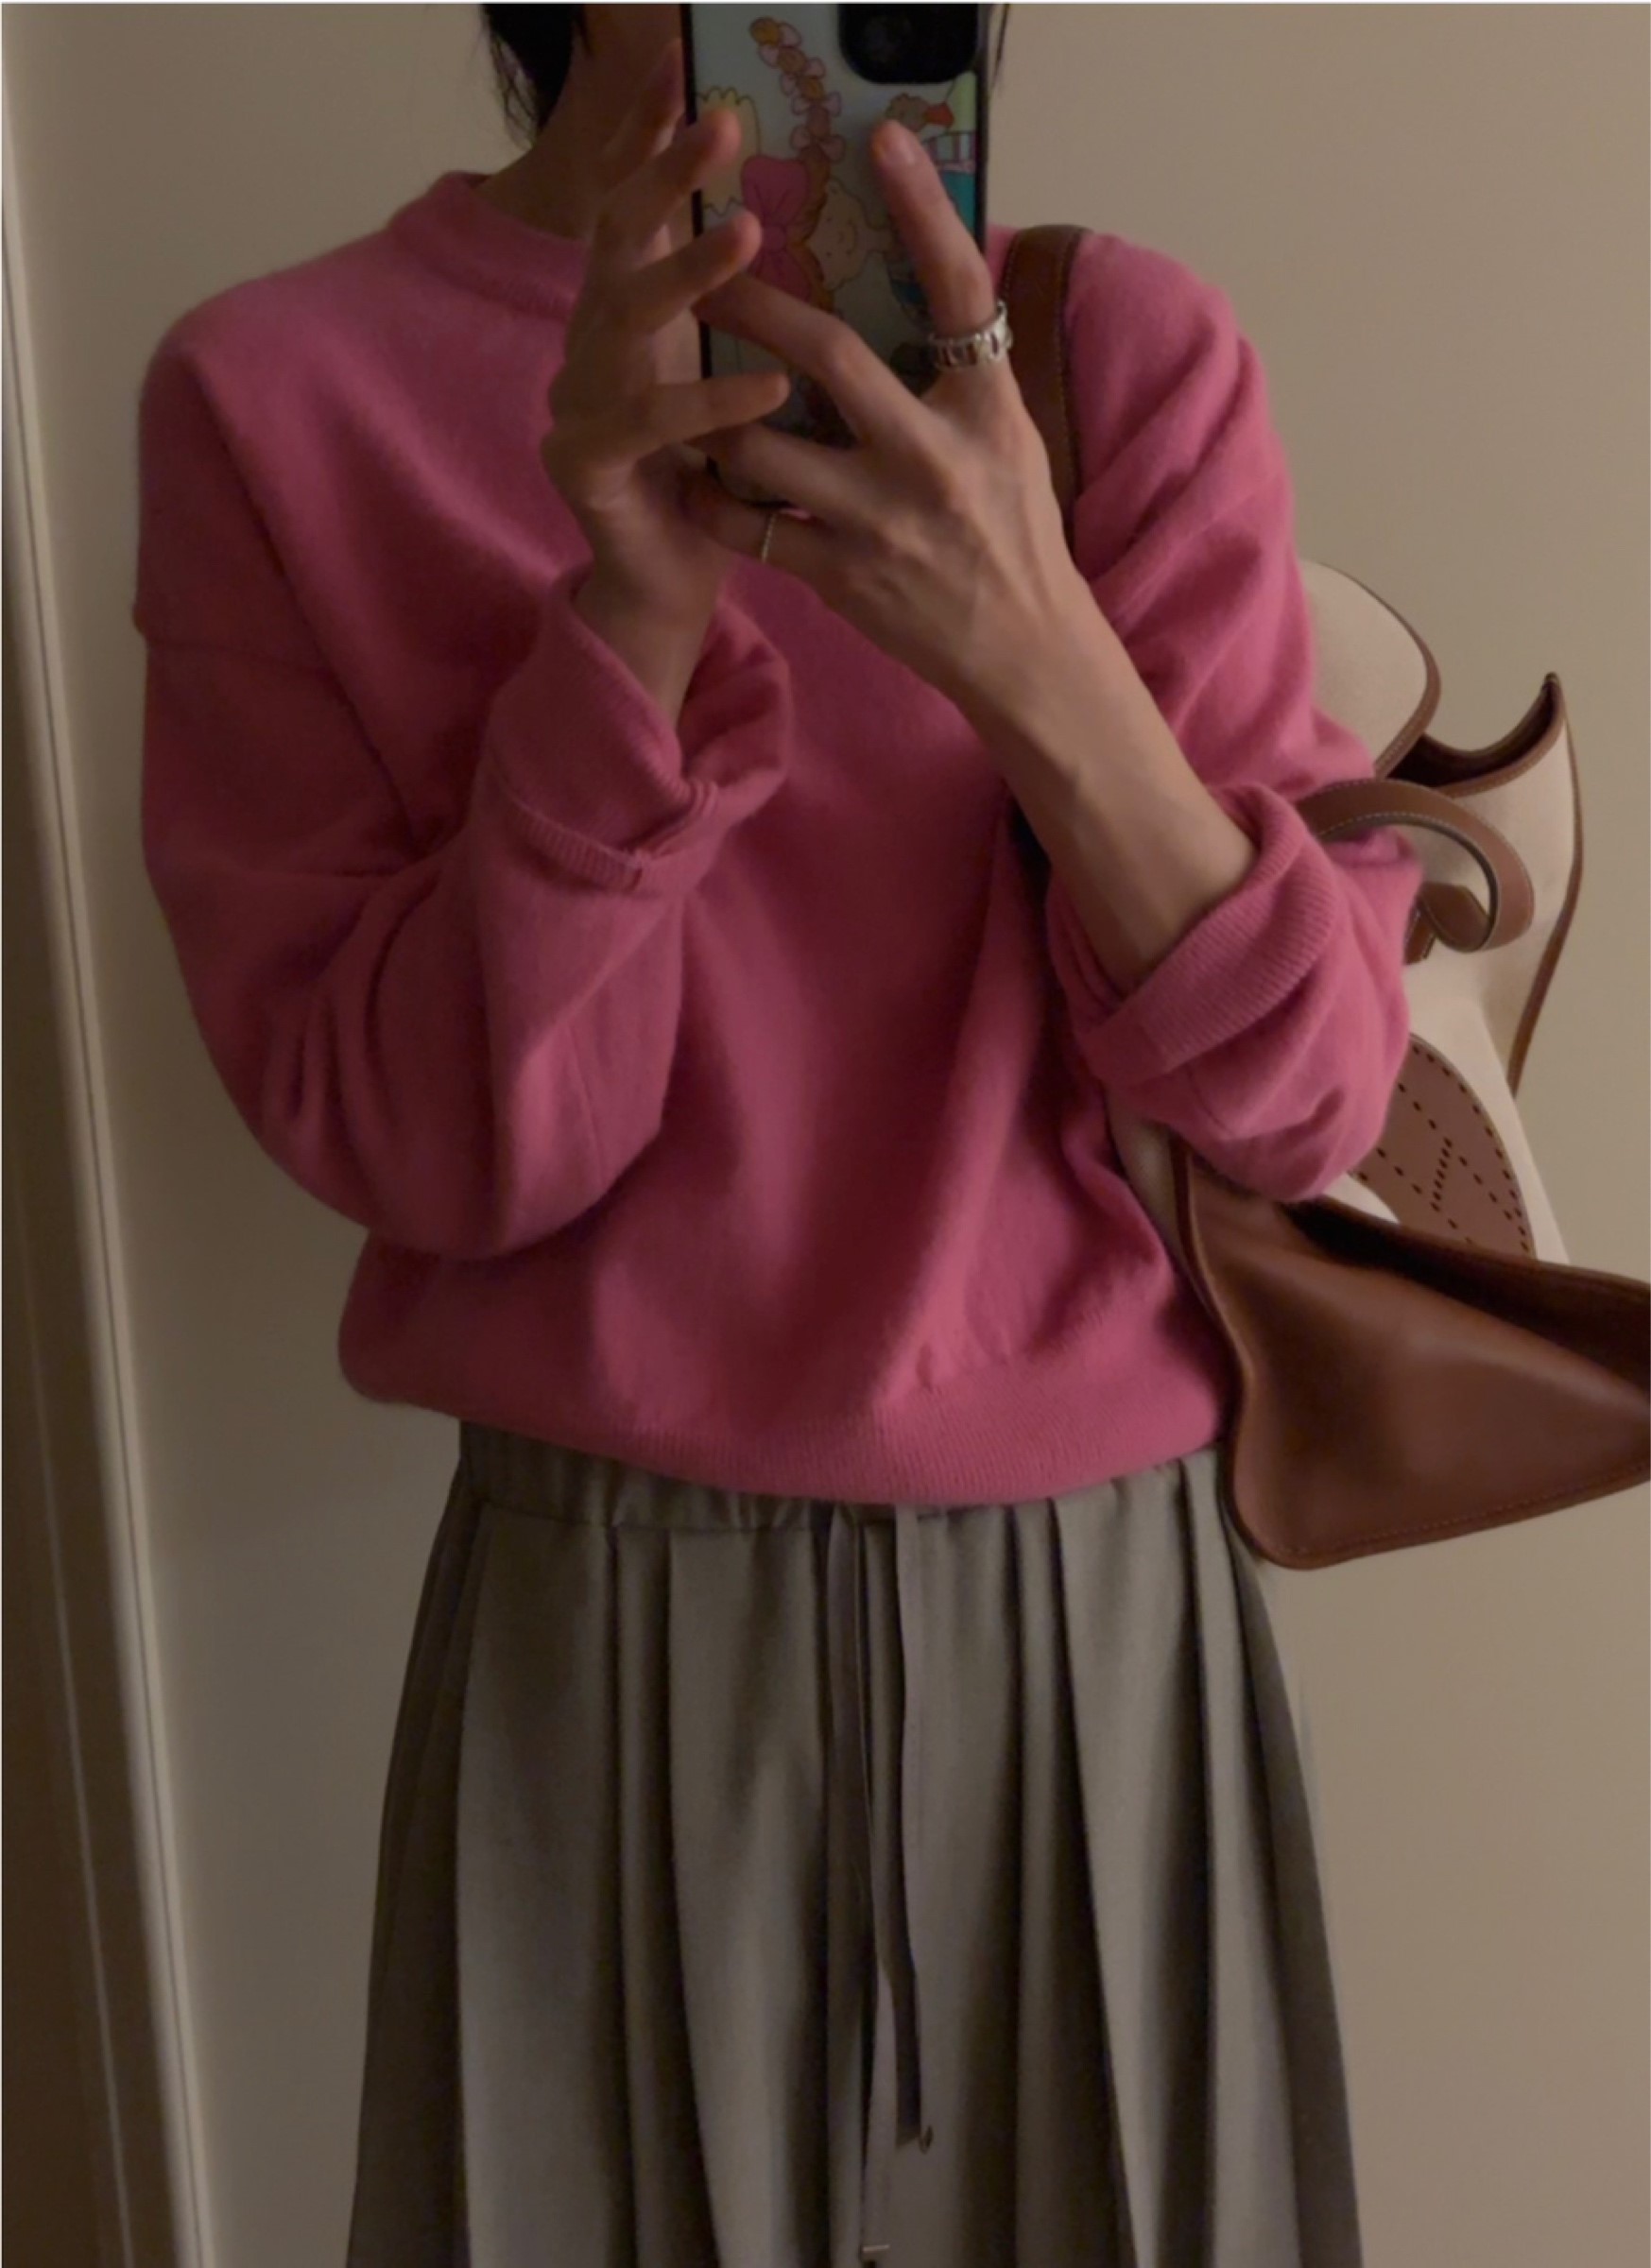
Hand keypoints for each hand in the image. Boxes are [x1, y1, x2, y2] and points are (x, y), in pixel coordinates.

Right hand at [538, 37, 792, 626]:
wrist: (673, 586)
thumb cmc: (726, 479)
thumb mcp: (750, 371)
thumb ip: (765, 303)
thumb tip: (829, 212)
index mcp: (634, 309)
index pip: (636, 201)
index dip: (650, 133)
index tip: (683, 63)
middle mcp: (595, 341)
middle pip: (617, 237)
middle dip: (666, 175)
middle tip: (723, 124)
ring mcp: (579, 398)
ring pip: (624, 320)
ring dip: (685, 271)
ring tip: (746, 231)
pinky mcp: (585, 465)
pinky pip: (648, 423)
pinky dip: (709, 400)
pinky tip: (767, 386)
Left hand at [680, 118, 1095, 721]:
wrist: (1023, 648)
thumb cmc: (1010, 528)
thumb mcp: (1006, 433)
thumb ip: (960, 365)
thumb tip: (916, 276)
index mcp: (984, 406)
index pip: (957, 288)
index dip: (921, 209)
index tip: (883, 138)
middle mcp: (933, 456)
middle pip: (830, 354)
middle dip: (756, 305)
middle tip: (706, 270)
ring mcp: (881, 521)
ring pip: (765, 446)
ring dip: (715, 412)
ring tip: (684, 387)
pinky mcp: (842, 578)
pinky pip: (750, 528)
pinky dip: (714, 501)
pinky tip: (696, 480)